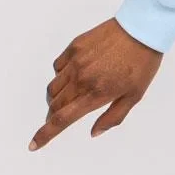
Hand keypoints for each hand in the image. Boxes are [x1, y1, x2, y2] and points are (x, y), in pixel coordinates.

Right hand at [28, 18, 162, 149]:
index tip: (33, 144)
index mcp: (96, 94)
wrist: (141, 29)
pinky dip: (61, 76)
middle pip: (54, 105)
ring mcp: (75, 62)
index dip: (45, 134)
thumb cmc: (141, 64)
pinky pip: (57, 67)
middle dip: (53, 116)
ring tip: (71, 96)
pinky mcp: (74, 47)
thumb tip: (94, 132)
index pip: (62, 120)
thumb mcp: (134, 97)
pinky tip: (74, 75)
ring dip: (56, 98)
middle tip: (59, 118)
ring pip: (53, 88)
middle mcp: (81, 79)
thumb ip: (113, 117)